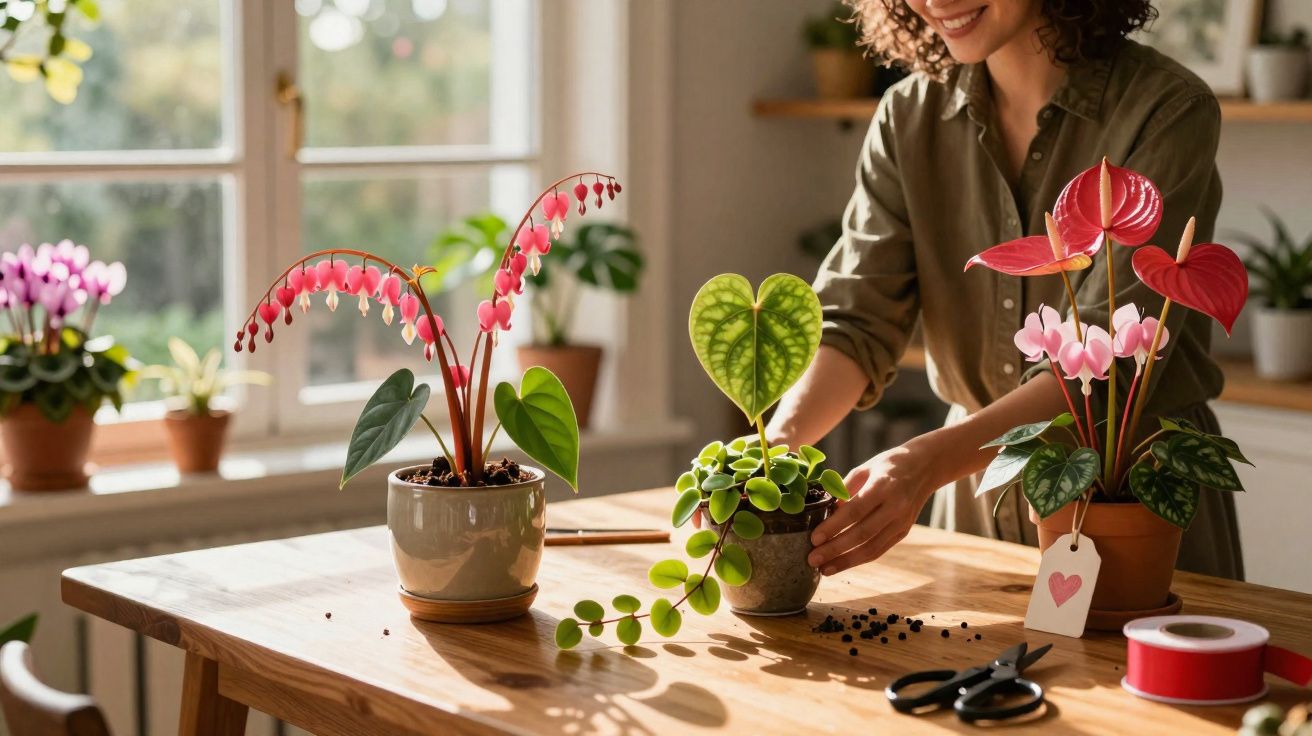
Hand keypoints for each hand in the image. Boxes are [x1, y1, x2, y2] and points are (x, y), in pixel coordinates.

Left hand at [807, 438, 942, 575]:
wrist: (925, 468)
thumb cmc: (888, 465)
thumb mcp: (865, 468)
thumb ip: (845, 489)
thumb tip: (827, 511)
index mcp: (883, 486)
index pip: (855, 511)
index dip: (834, 527)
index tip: (814, 538)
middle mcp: (895, 507)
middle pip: (862, 534)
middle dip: (835, 549)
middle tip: (812, 559)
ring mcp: (901, 522)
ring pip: (872, 548)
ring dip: (846, 561)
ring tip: (824, 569)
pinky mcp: (903, 532)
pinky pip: (879, 550)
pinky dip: (859, 559)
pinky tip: (842, 564)